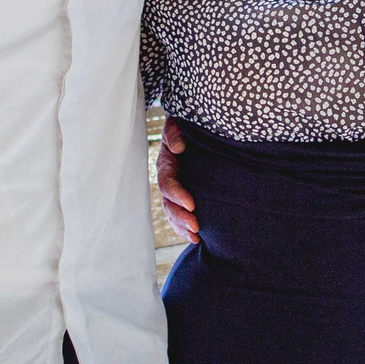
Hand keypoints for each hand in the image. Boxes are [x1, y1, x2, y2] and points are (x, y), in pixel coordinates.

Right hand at [156, 119, 198, 244]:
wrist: (196, 128)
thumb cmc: (187, 125)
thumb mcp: (177, 124)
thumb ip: (175, 132)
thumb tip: (178, 147)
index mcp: (167, 164)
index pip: (168, 184)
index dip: (177, 195)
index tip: (191, 205)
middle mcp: (170, 181)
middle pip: (169, 204)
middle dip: (181, 217)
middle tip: (196, 227)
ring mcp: (177, 191)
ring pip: (174, 214)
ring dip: (183, 226)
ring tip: (196, 236)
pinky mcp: (185, 198)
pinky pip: (181, 217)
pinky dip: (185, 229)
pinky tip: (197, 240)